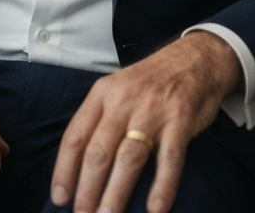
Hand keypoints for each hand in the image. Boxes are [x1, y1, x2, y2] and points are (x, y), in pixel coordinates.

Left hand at [49, 31, 241, 212]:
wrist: (194, 57)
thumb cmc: (150, 82)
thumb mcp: (117, 89)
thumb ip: (100, 121)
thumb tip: (79, 167)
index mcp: (102, 93)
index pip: (76, 136)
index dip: (64, 170)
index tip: (60, 198)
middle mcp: (124, 100)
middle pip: (99, 152)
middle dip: (87, 190)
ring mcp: (153, 110)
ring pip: (129, 158)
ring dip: (116, 193)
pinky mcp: (181, 119)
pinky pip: (170, 158)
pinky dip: (162, 186)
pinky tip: (155, 209)